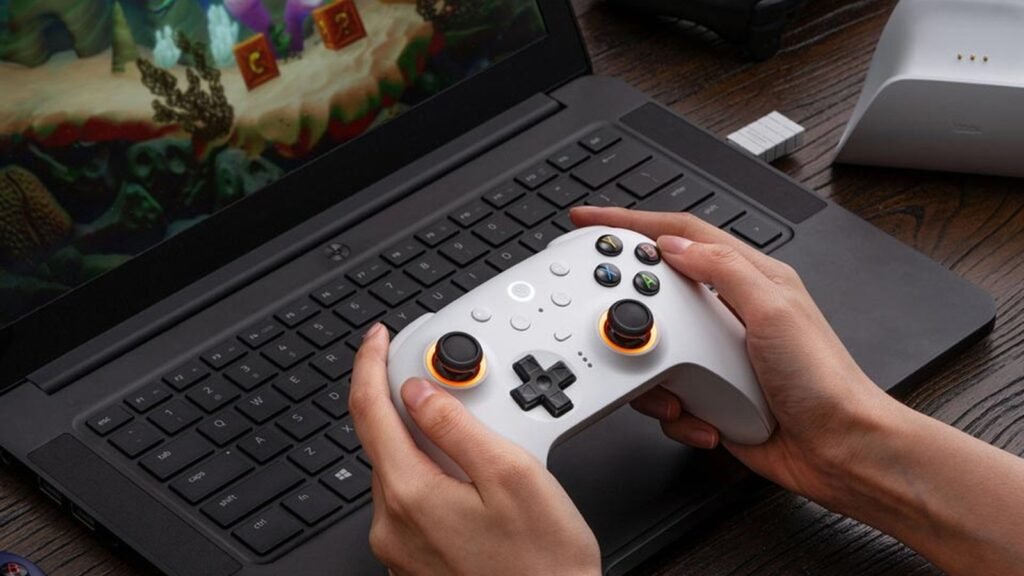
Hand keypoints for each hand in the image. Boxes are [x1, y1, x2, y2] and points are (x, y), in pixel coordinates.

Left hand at [349, 324, 600, 575]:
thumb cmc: (544, 564)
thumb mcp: (512, 474)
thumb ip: (458, 425)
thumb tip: (420, 392)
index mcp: (409, 493)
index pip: (368, 410)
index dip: (371, 364)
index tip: (377, 339)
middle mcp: (391, 524)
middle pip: (384, 440)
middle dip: (407, 405)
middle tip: (448, 385)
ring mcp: (400, 548)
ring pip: (400, 471)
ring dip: (424, 444)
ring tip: (477, 445)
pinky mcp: (416, 562)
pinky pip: (412, 503)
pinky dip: (431, 479)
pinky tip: (468, 485)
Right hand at [571, 207, 901, 504]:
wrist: (838, 447)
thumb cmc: (823, 379)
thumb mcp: (774, 309)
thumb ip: (722, 270)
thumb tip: (675, 246)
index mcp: (749, 278)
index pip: (682, 235)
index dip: (633, 224)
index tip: (593, 221)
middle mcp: (729, 312)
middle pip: (658, 292)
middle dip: (632, 309)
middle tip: (612, 317)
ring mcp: (716, 354)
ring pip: (655, 349)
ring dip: (656, 374)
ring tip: (677, 388)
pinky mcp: (708, 391)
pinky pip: (667, 393)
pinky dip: (676, 410)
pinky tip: (705, 417)